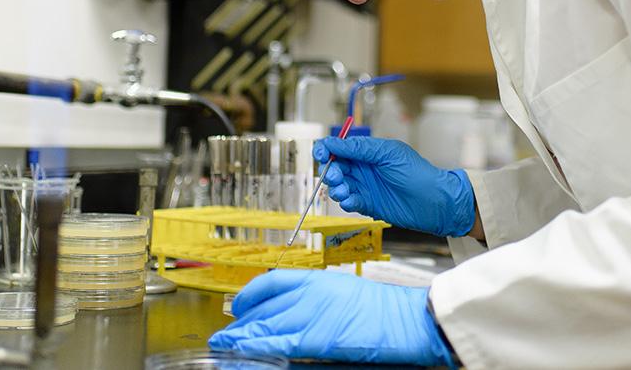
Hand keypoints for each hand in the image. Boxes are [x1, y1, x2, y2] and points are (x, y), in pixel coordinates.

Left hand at [208, 270, 454, 366]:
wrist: (406, 319)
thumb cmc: (384, 310)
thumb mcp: (345, 294)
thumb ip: (317, 300)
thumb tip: (295, 313)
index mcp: (316, 279)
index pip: (271, 282)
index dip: (249, 294)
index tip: (239, 305)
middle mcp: (308, 293)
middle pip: (263, 306)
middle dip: (241, 321)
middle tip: (226, 332)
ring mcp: (310, 314)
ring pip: (264, 325)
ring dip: (240, 336)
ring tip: (224, 344)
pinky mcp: (314, 338)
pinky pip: (276, 343)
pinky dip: (255, 347)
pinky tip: (241, 351)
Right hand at [315, 136, 474, 237]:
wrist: (434, 201)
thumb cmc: (417, 173)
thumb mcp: (388, 153)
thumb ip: (360, 149)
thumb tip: (334, 142)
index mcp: (368, 152)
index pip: (340, 147)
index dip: (327, 149)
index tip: (321, 154)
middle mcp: (364, 168)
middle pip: (335, 167)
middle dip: (330, 171)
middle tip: (335, 176)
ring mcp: (365, 187)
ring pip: (339, 186)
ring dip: (336, 188)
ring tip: (344, 191)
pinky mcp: (368, 204)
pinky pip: (349, 202)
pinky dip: (346, 201)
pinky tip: (351, 201)